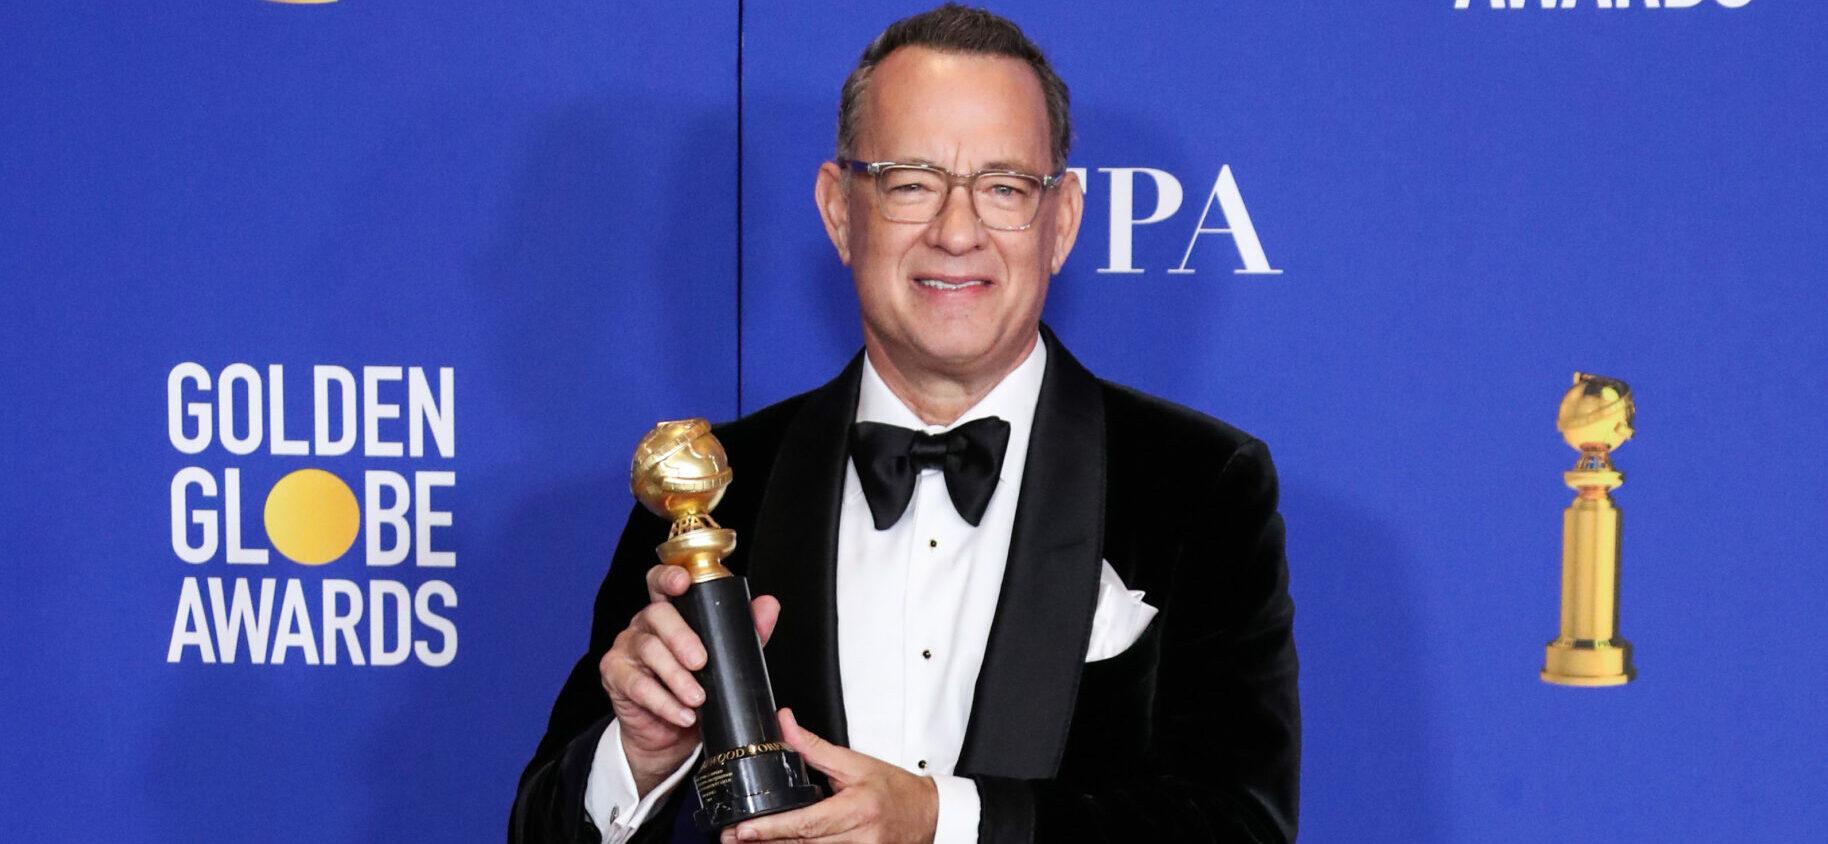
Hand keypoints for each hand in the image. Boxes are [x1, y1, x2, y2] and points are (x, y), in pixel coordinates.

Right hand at [599, 564, 780, 794]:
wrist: (672, 735)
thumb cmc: (696, 688)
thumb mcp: (724, 659)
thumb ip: (745, 631)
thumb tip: (768, 605)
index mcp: (670, 612)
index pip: (662, 582)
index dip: (669, 577)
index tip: (683, 582)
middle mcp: (645, 624)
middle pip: (657, 614)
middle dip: (681, 637)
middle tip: (701, 662)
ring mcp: (627, 648)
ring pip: (649, 650)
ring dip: (676, 677)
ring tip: (698, 698)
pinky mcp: (616, 676)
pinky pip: (638, 685)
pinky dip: (663, 702)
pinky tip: (682, 713)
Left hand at [721, 708, 937, 843]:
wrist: (927, 815)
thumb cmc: (895, 789)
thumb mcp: (856, 763)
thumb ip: (815, 748)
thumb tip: (785, 724)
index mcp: (858, 809)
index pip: (808, 823)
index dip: (773, 828)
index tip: (745, 829)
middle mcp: (859, 838)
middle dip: (764, 842)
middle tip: (732, 837)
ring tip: (747, 843)